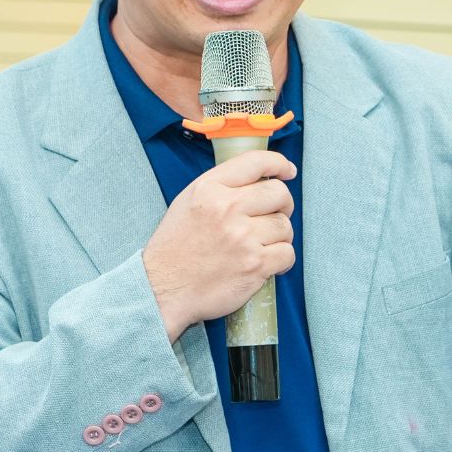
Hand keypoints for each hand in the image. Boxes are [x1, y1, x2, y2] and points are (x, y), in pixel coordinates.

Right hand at [143, 149, 296, 339]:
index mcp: (209, 189)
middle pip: (279, 193)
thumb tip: (257, 180)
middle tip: (274, 216)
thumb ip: (220, 187)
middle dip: (282, 204)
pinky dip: (281, 260)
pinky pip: (287, 254)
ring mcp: (243, 238)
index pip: (255, 162)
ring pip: (285, 226)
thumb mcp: (187, 203)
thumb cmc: (175, 248)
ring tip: (261, 245)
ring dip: (279, 236)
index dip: (278, 163)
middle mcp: (226, 209)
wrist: (163, 289)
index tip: (287, 171)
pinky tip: (267, 263)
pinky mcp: (255, 265)